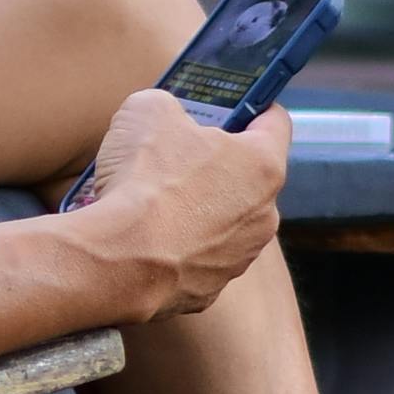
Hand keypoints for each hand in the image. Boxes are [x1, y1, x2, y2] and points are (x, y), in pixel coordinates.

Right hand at [68, 89, 287, 322]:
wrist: (118, 259)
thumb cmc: (144, 180)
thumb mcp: (148, 109)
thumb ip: (169, 106)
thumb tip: (165, 118)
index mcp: (263, 165)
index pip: (275, 123)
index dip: (251, 106)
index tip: (230, 104)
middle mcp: (264, 215)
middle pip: (246, 176)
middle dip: (214, 162)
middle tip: (174, 153)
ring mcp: (239, 257)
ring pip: (223, 220)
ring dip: (197, 207)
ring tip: (151, 200)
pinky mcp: (210, 289)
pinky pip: (197, 256)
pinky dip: (177, 245)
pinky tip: (145, 236)